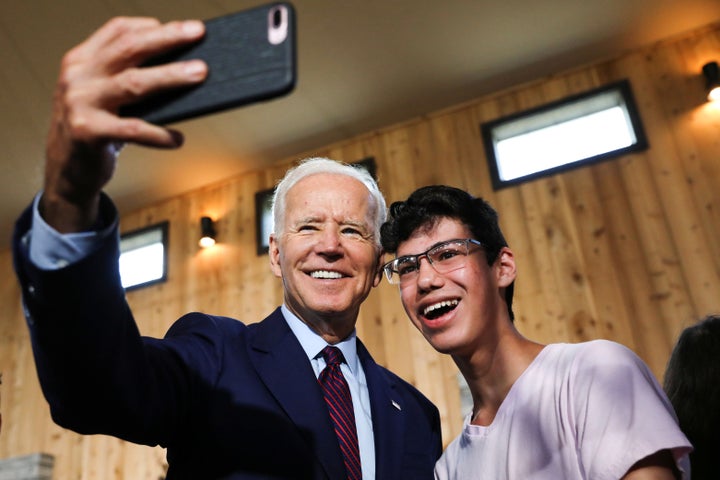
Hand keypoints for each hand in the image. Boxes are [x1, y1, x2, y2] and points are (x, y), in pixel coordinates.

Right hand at [42, 17, 207, 231]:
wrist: (65, 171)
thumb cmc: (93, 129)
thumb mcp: (101, 96)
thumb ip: (125, 78)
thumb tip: (181, 68)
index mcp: (81, 60)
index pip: (118, 31)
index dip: (152, 26)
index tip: (183, 27)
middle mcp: (78, 76)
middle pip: (129, 49)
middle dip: (167, 38)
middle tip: (198, 33)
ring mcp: (80, 103)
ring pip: (134, 83)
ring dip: (171, 76)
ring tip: (200, 73)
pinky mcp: (88, 132)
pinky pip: (133, 129)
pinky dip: (160, 134)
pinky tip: (177, 139)